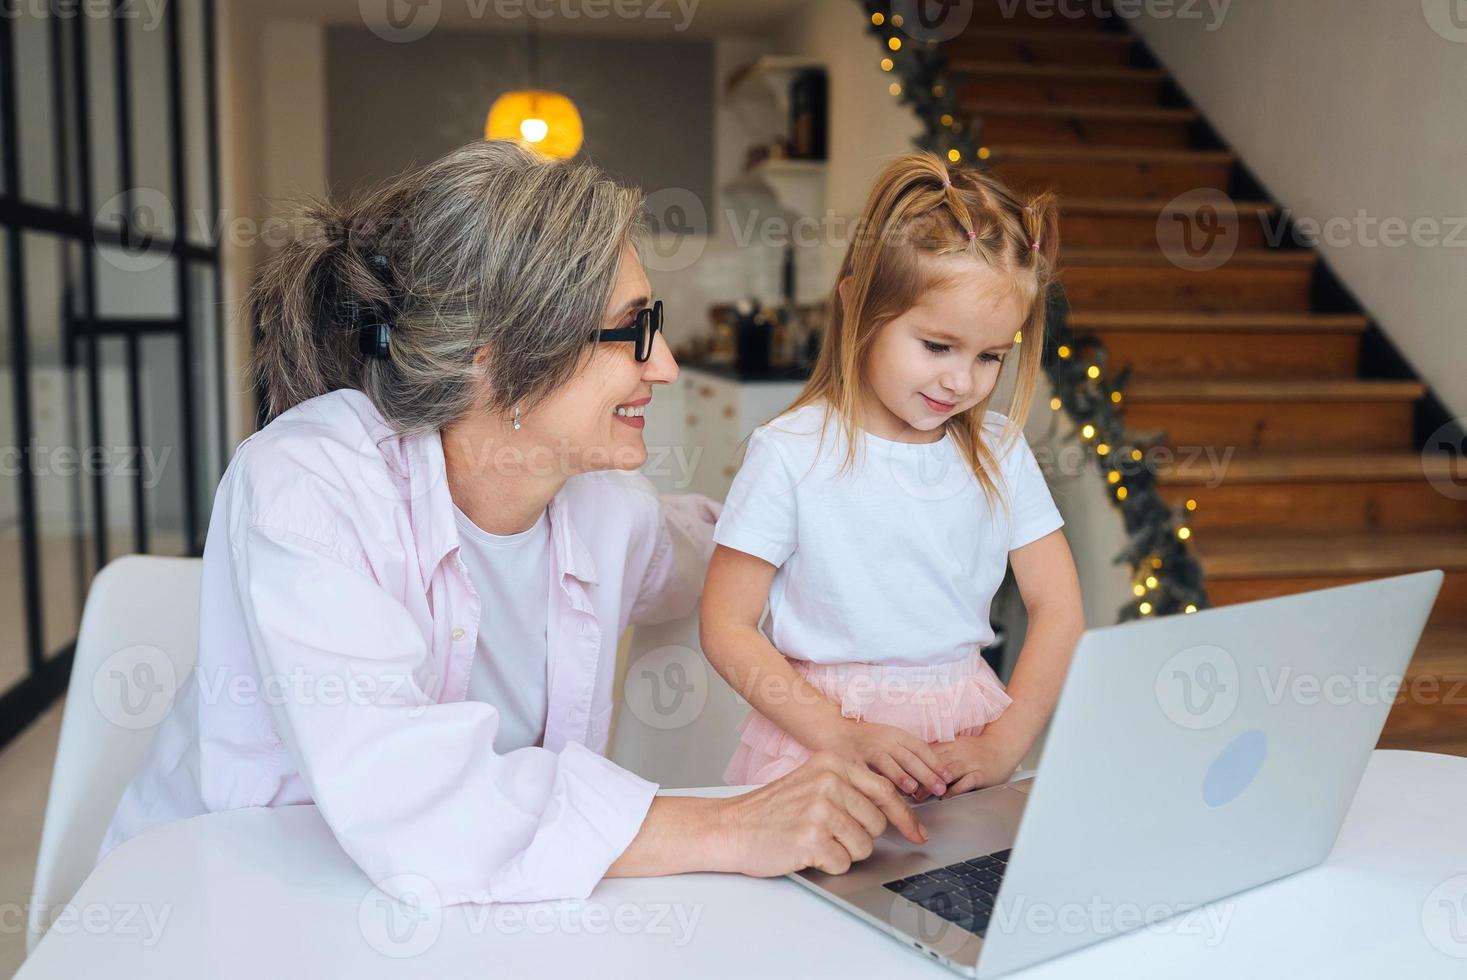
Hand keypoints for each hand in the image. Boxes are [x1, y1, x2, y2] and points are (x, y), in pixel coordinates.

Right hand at [716, 751, 929, 877]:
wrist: (731, 826)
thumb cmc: (773, 809)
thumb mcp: (813, 781)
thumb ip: (851, 788)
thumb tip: (899, 814)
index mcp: (833, 762)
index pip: (885, 791)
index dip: (906, 817)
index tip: (918, 834)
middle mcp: (829, 781)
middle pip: (878, 823)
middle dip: (860, 836)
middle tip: (831, 833)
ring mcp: (821, 809)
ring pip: (864, 846)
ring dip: (843, 851)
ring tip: (815, 840)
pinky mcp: (812, 838)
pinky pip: (843, 863)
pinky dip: (827, 865)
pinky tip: (805, 851)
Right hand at [811, 718, 954, 798]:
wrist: (830, 728)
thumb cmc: (862, 741)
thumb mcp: (886, 740)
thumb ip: (903, 756)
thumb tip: (927, 779)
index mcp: (895, 734)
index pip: (920, 748)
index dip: (936, 763)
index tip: (948, 777)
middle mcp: (883, 739)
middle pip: (908, 756)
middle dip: (926, 773)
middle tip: (940, 789)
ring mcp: (866, 748)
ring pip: (888, 762)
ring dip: (903, 776)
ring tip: (915, 790)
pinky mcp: (851, 758)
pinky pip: (866, 771)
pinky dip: (876, 781)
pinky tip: (883, 792)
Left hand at [909, 733, 1022, 798]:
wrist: (1004, 746)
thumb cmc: (978, 749)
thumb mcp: (956, 745)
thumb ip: (938, 752)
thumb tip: (915, 760)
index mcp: (950, 744)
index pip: (927, 753)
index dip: (913, 764)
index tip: (900, 774)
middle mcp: (958, 752)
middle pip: (934, 764)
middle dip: (919, 776)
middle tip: (905, 789)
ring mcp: (970, 763)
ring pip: (947, 773)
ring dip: (932, 785)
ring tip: (920, 796)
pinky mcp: (981, 773)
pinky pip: (966, 781)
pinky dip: (955, 790)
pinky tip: (945, 797)